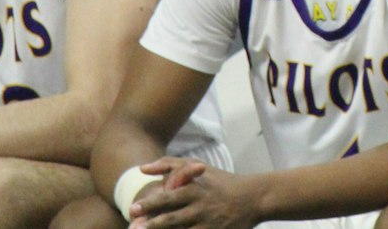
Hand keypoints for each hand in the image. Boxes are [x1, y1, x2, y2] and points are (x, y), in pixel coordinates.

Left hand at [129, 157, 257, 228]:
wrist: (254, 198)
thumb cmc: (222, 182)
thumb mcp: (199, 167)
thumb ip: (169, 164)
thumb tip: (142, 168)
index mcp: (195, 190)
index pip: (169, 197)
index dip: (151, 203)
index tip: (132, 208)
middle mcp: (200, 208)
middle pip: (172, 218)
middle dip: (152, 224)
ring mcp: (207, 224)